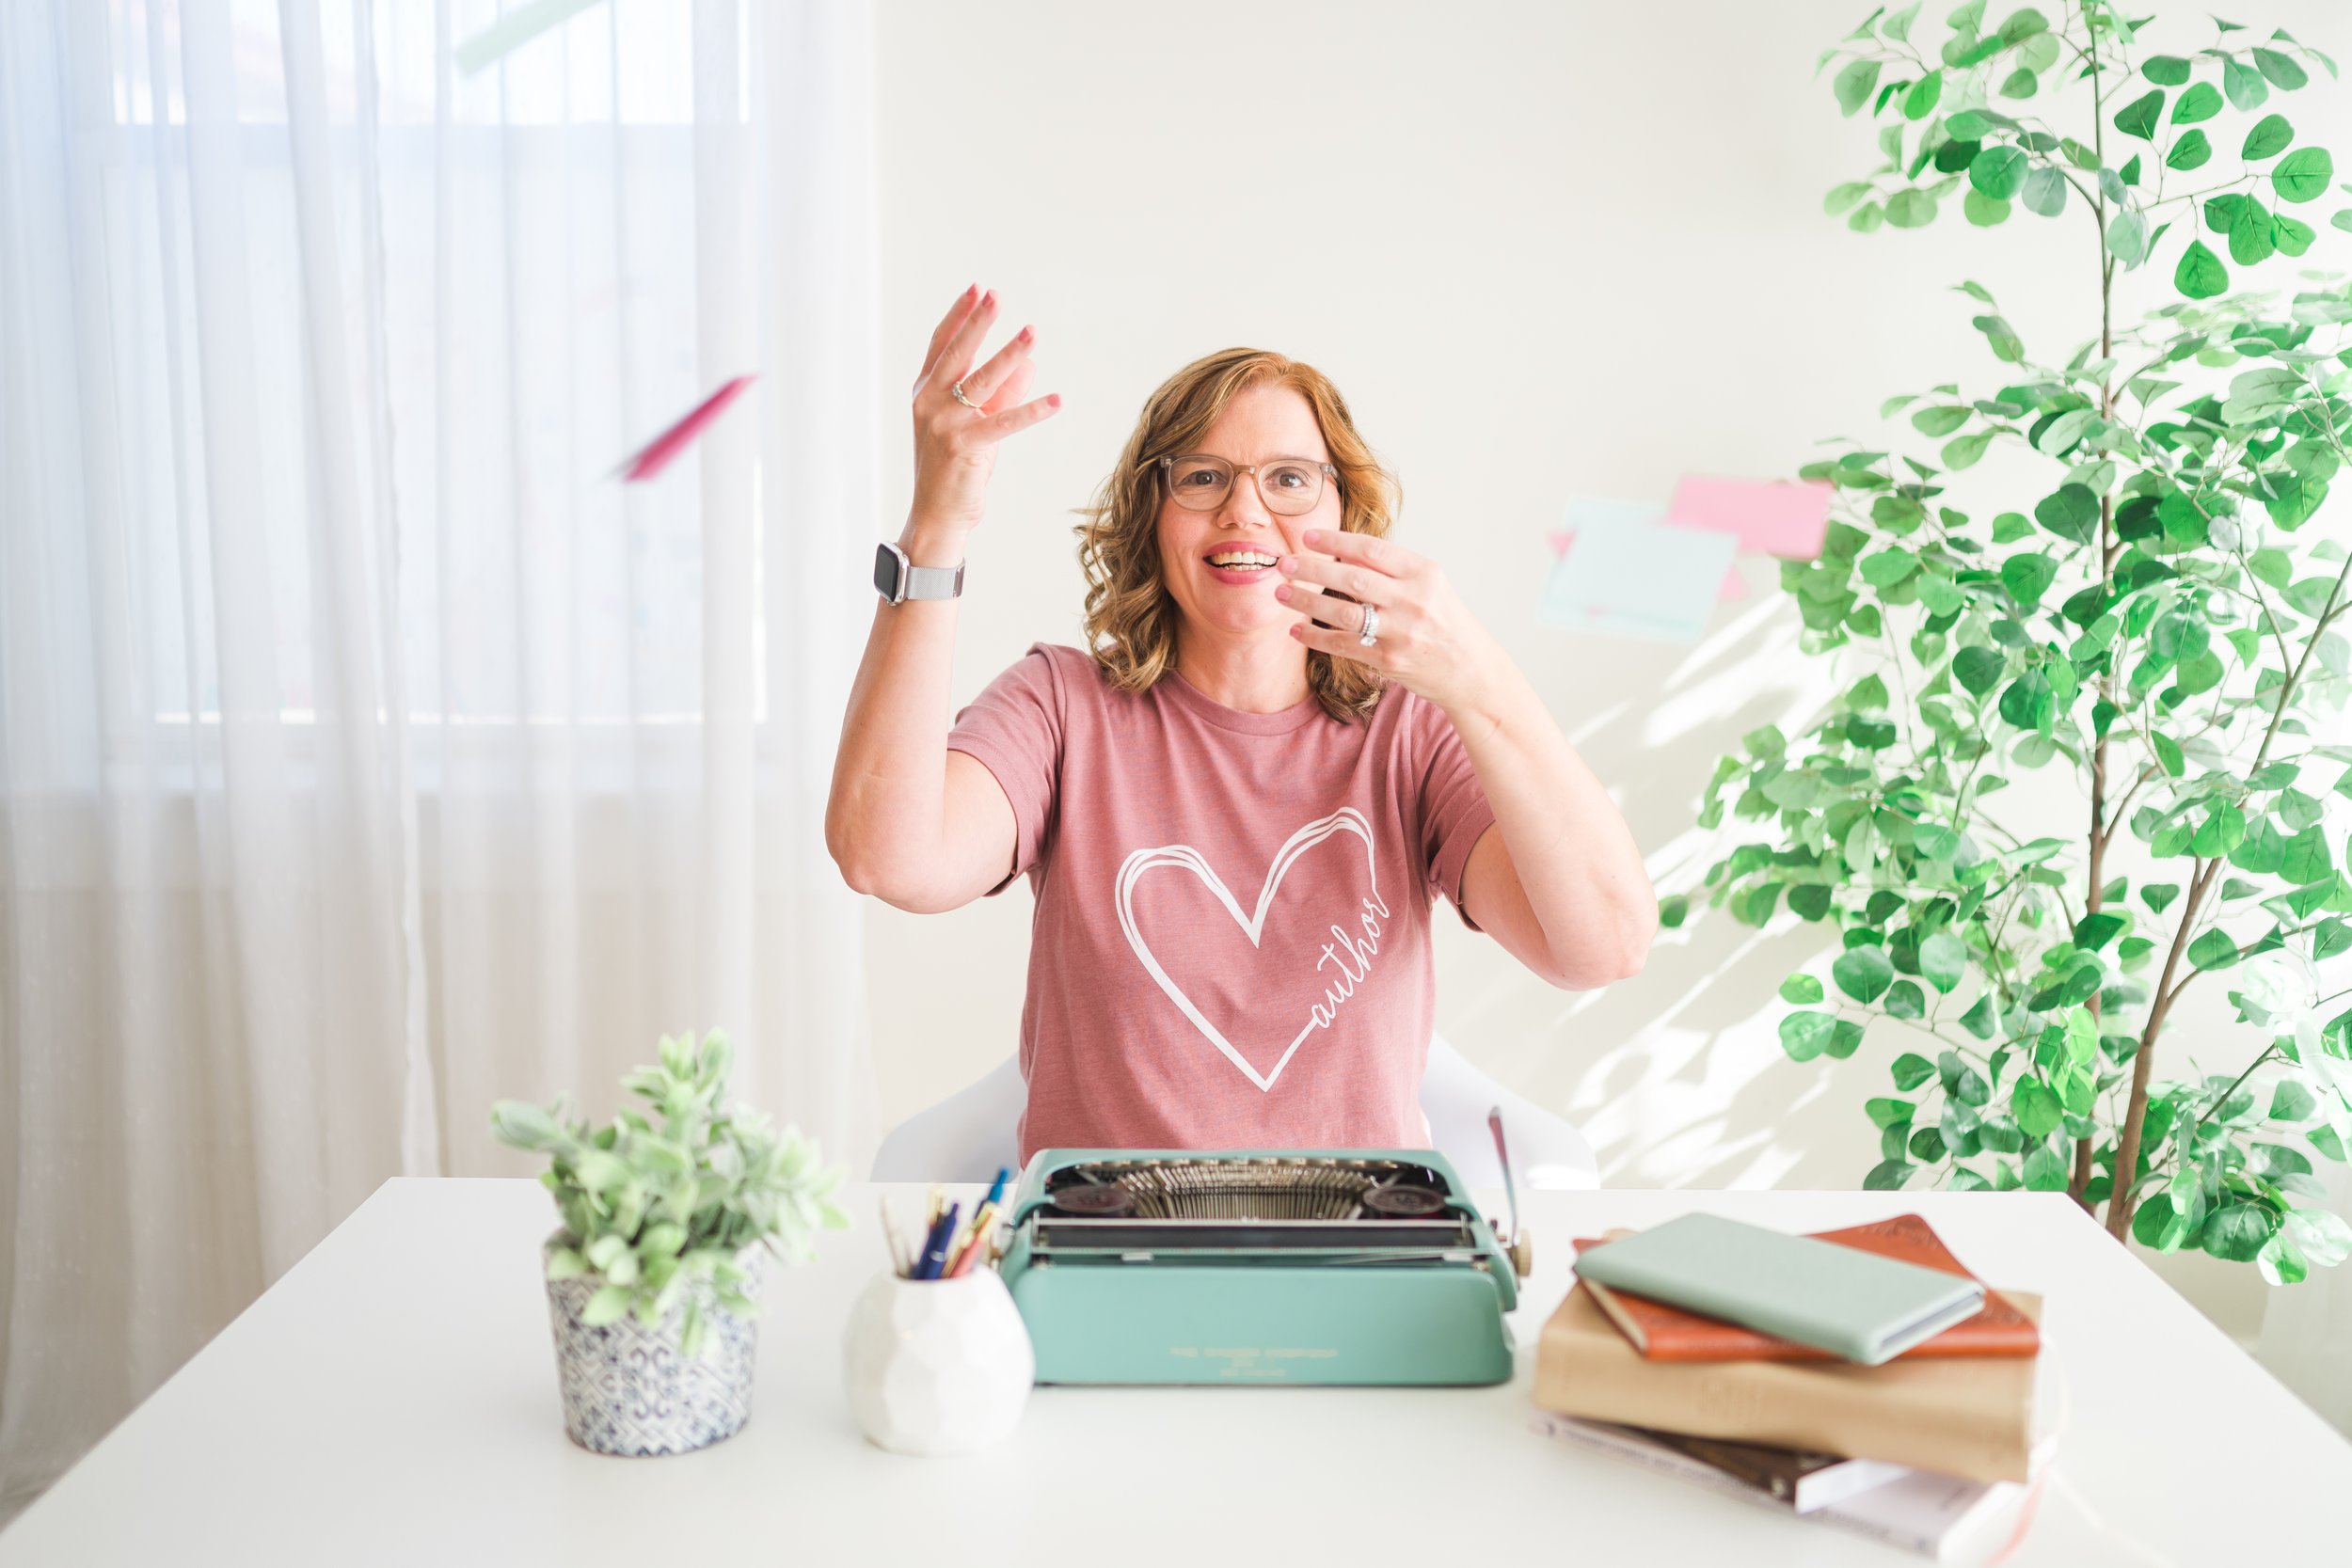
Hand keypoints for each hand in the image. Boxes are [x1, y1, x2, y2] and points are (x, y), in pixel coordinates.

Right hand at [906, 285, 1060, 537]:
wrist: (938, 514)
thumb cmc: (956, 467)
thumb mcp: (976, 423)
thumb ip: (1000, 393)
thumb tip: (1028, 362)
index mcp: (925, 392)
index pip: (941, 344)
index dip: (959, 315)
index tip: (977, 289)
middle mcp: (929, 403)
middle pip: (957, 354)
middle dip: (978, 322)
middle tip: (996, 295)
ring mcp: (944, 425)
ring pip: (981, 382)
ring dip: (1009, 355)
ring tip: (1031, 332)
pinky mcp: (965, 447)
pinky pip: (1004, 422)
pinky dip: (1032, 410)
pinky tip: (1056, 399)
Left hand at [1275, 528, 1503, 713]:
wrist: (1470, 670)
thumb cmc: (1444, 622)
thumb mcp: (1428, 586)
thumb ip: (1391, 569)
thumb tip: (1342, 552)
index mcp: (1423, 573)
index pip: (1372, 549)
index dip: (1336, 540)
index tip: (1307, 536)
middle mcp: (1413, 600)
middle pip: (1352, 578)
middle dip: (1312, 569)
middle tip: (1284, 563)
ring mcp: (1401, 632)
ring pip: (1343, 612)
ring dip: (1306, 601)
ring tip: (1281, 593)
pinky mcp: (1389, 660)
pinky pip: (1343, 645)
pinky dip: (1316, 636)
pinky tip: (1296, 630)